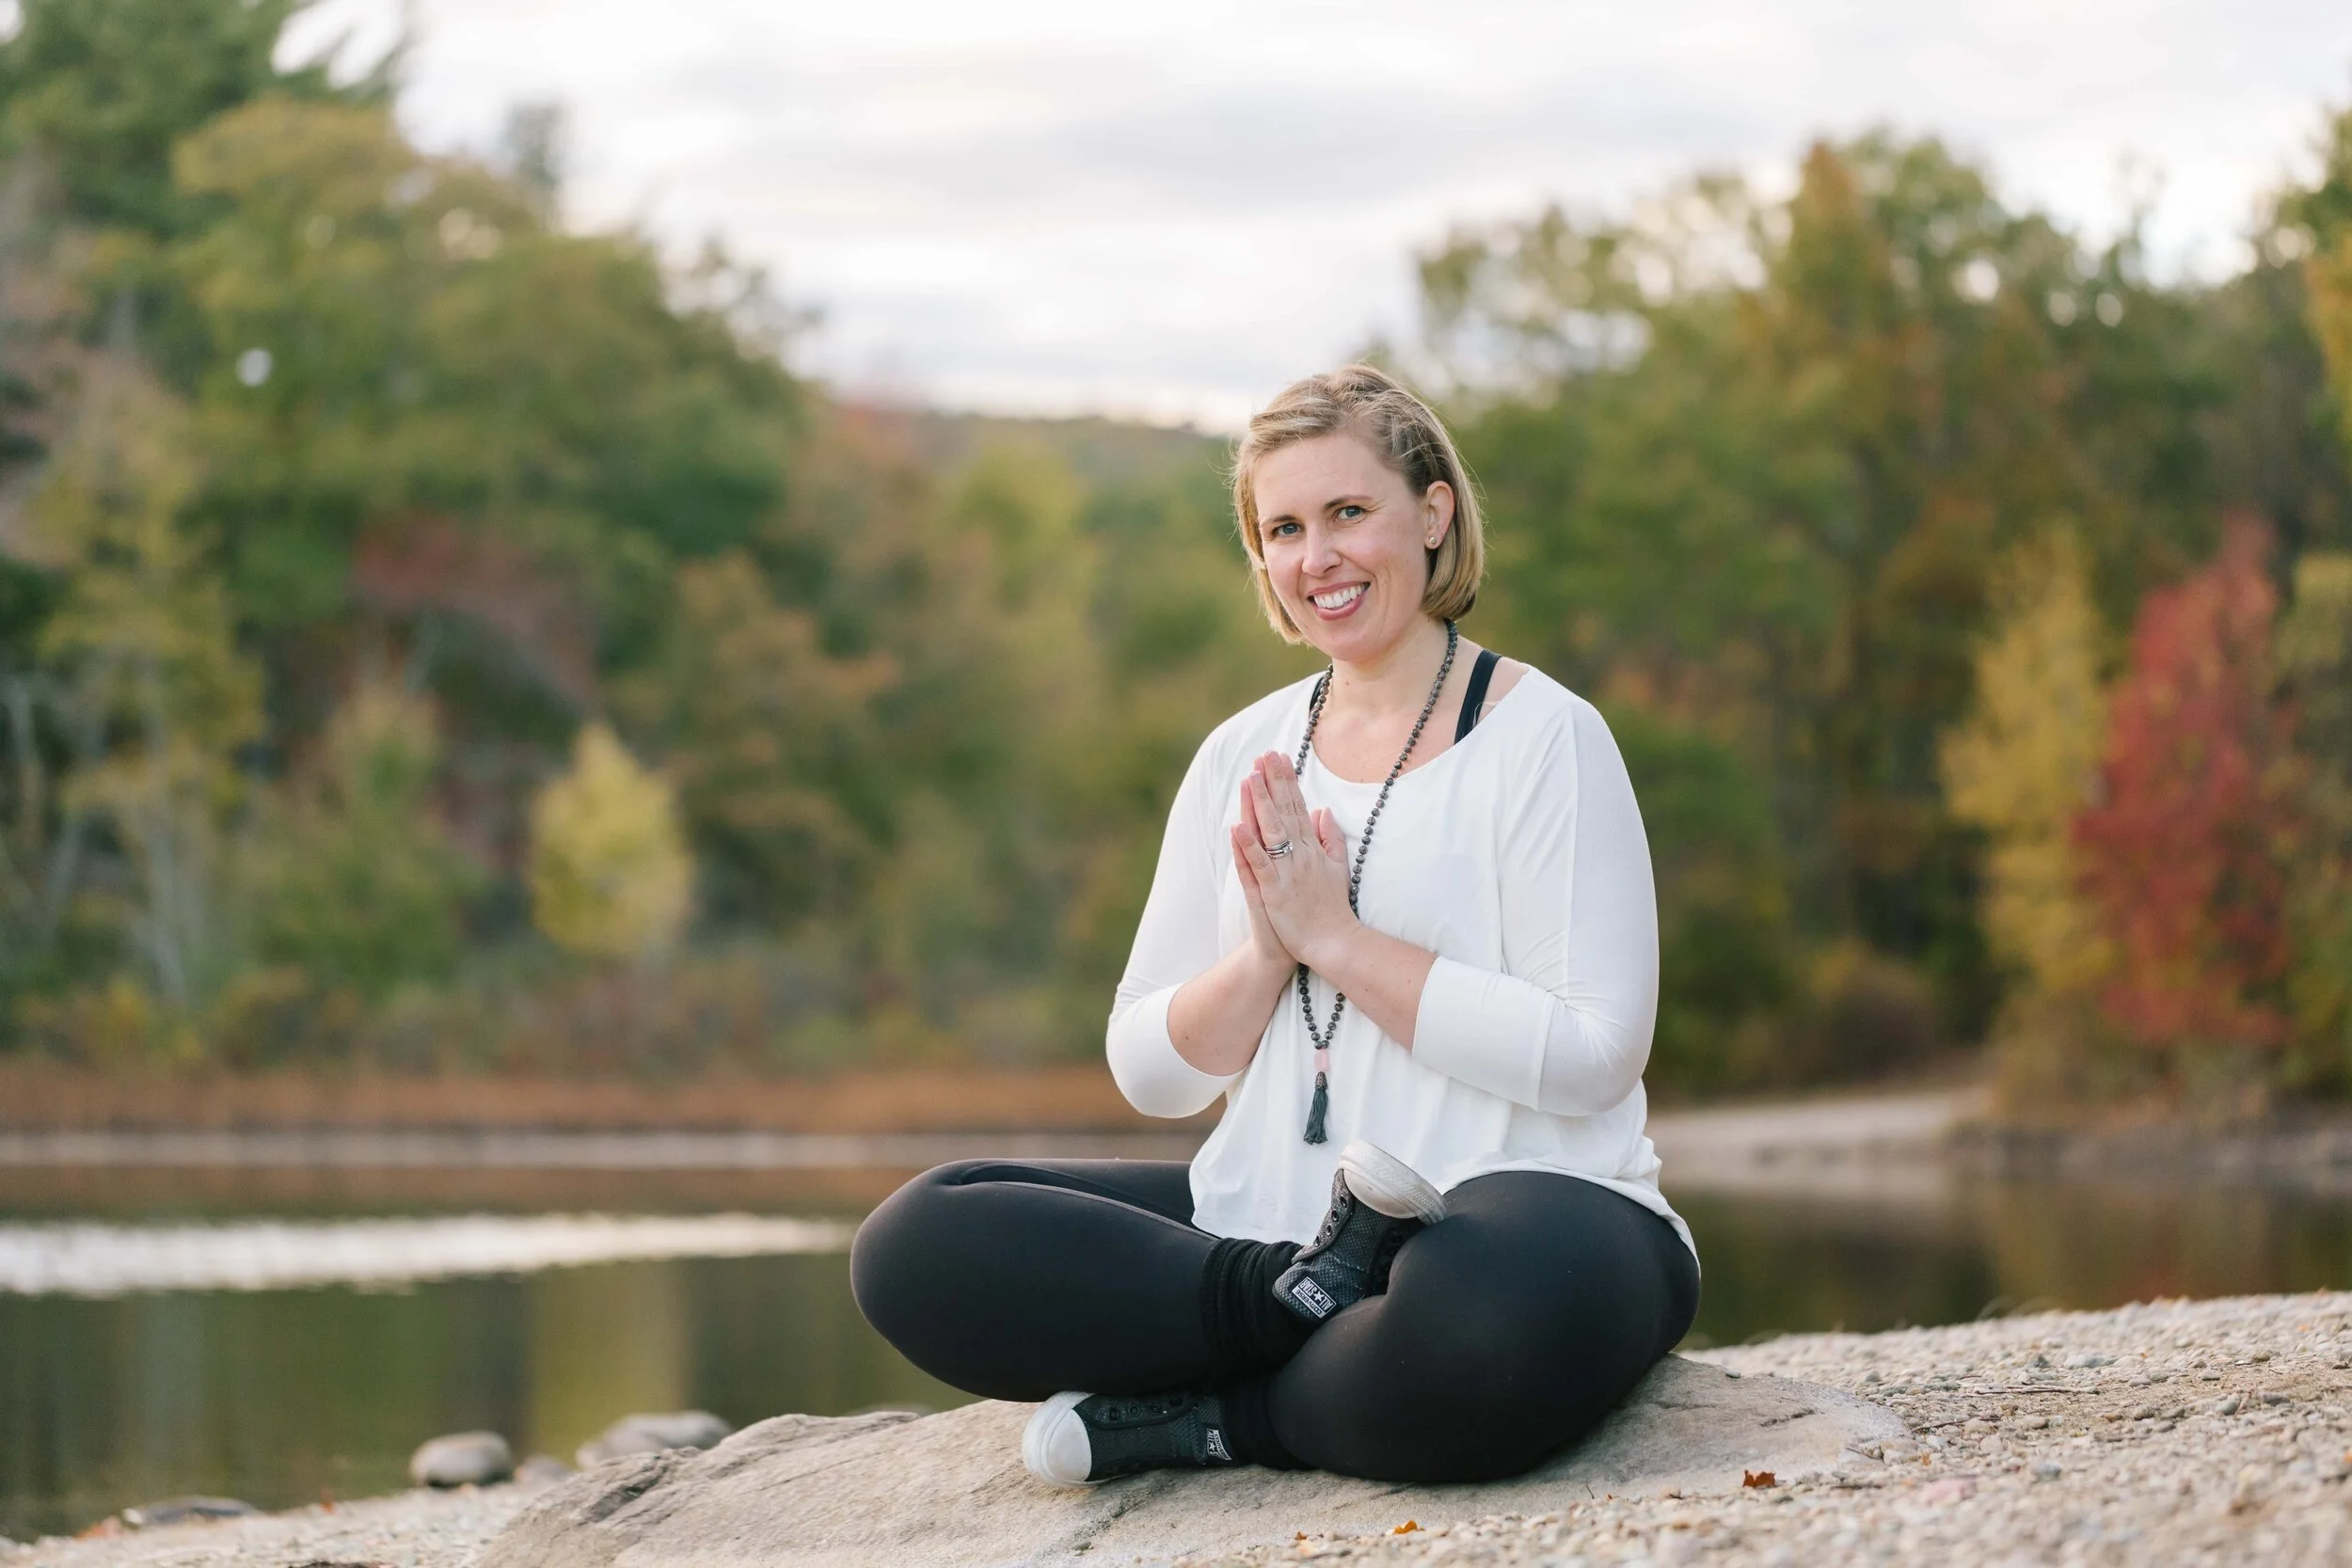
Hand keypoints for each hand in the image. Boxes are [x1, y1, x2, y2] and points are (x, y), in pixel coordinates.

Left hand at [1232, 750, 1356, 971]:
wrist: (1335, 943)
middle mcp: (1300, 855)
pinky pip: (1259, 865)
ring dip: (1260, 804)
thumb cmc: (1332, 908)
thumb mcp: (1338, 867)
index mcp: (1312, 849)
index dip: (1288, 781)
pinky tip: (1236, 826)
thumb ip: (1330, 838)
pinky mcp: (1274, 892)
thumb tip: (1323, 810)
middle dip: (1273, 782)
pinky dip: (1248, 846)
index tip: (1279, 758)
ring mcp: (1287, 873)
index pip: (1298, 807)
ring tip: (1250, 778)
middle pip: (1285, 812)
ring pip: (1271, 832)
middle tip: (1264, 754)